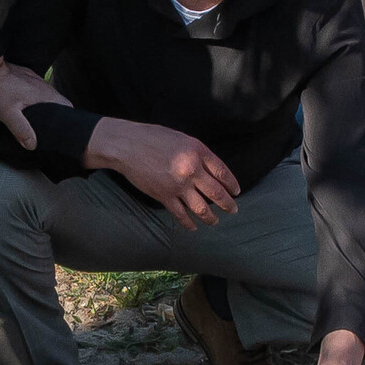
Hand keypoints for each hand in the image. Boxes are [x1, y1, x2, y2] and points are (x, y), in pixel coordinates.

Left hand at [0, 59, 69, 152]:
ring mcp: (33, 79)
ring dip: (43, 108)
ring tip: (35, 122)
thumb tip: (33, 144)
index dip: (68, 118)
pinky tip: (24, 108)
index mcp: (43, 94)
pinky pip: (34, 90)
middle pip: (57, 102)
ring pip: (45, 96)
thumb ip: (21, 129)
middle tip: (46, 130)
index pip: (66, 105)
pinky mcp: (24, 76)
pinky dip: (33, 100)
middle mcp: (42, 85)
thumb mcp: (7, 114)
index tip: (62, 130)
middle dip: (55, 115)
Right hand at [91, 119, 240, 227]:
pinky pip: (180, 215)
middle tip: (233, 210)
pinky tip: (193, 226)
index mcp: (198, 152)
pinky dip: (188, 223)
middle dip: (228, 204)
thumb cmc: (154, 138)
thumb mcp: (183, 139)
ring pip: (201, 208)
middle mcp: (191, 170)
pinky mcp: (164, 196)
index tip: (236, 191)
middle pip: (216, 193)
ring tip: (215, 221)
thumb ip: (199, 154)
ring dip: (211, 217)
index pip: (222, 172)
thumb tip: (212, 171)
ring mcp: (178, 185)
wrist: (127, 146)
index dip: (232, 184)